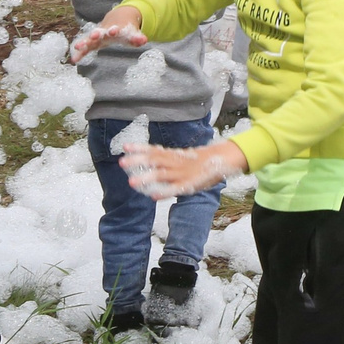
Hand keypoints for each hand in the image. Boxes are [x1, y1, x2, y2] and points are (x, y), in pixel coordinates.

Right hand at [70, 6, 147, 64]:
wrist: (118, 18)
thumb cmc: (126, 29)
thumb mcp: (133, 33)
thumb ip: (138, 38)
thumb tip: (144, 40)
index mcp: (116, 28)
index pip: (116, 29)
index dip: (115, 30)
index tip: (113, 31)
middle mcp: (105, 30)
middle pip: (100, 31)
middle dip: (96, 34)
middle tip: (93, 35)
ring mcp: (98, 35)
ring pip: (90, 38)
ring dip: (85, 42)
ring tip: (78, 47)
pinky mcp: (93, 42)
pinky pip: (86, 47)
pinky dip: (80, 53)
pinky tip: (74, 59)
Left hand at [121, 137, 247, 197]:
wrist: (221, 160)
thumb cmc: (199, 161)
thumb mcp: (182, 156)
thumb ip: (167, 158)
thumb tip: (149, 157)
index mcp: (173, 154)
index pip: (153, 150)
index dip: (139, 148)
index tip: (124, 147)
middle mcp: (175, 162)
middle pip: (154, 160)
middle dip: (137, 161)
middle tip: (122, 163)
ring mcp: (181, 173)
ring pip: (161, 175)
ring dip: (146, 178)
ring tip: (131, 183)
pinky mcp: (188, 184)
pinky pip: (174, 189)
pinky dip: (164, 192)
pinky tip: (153, 196)